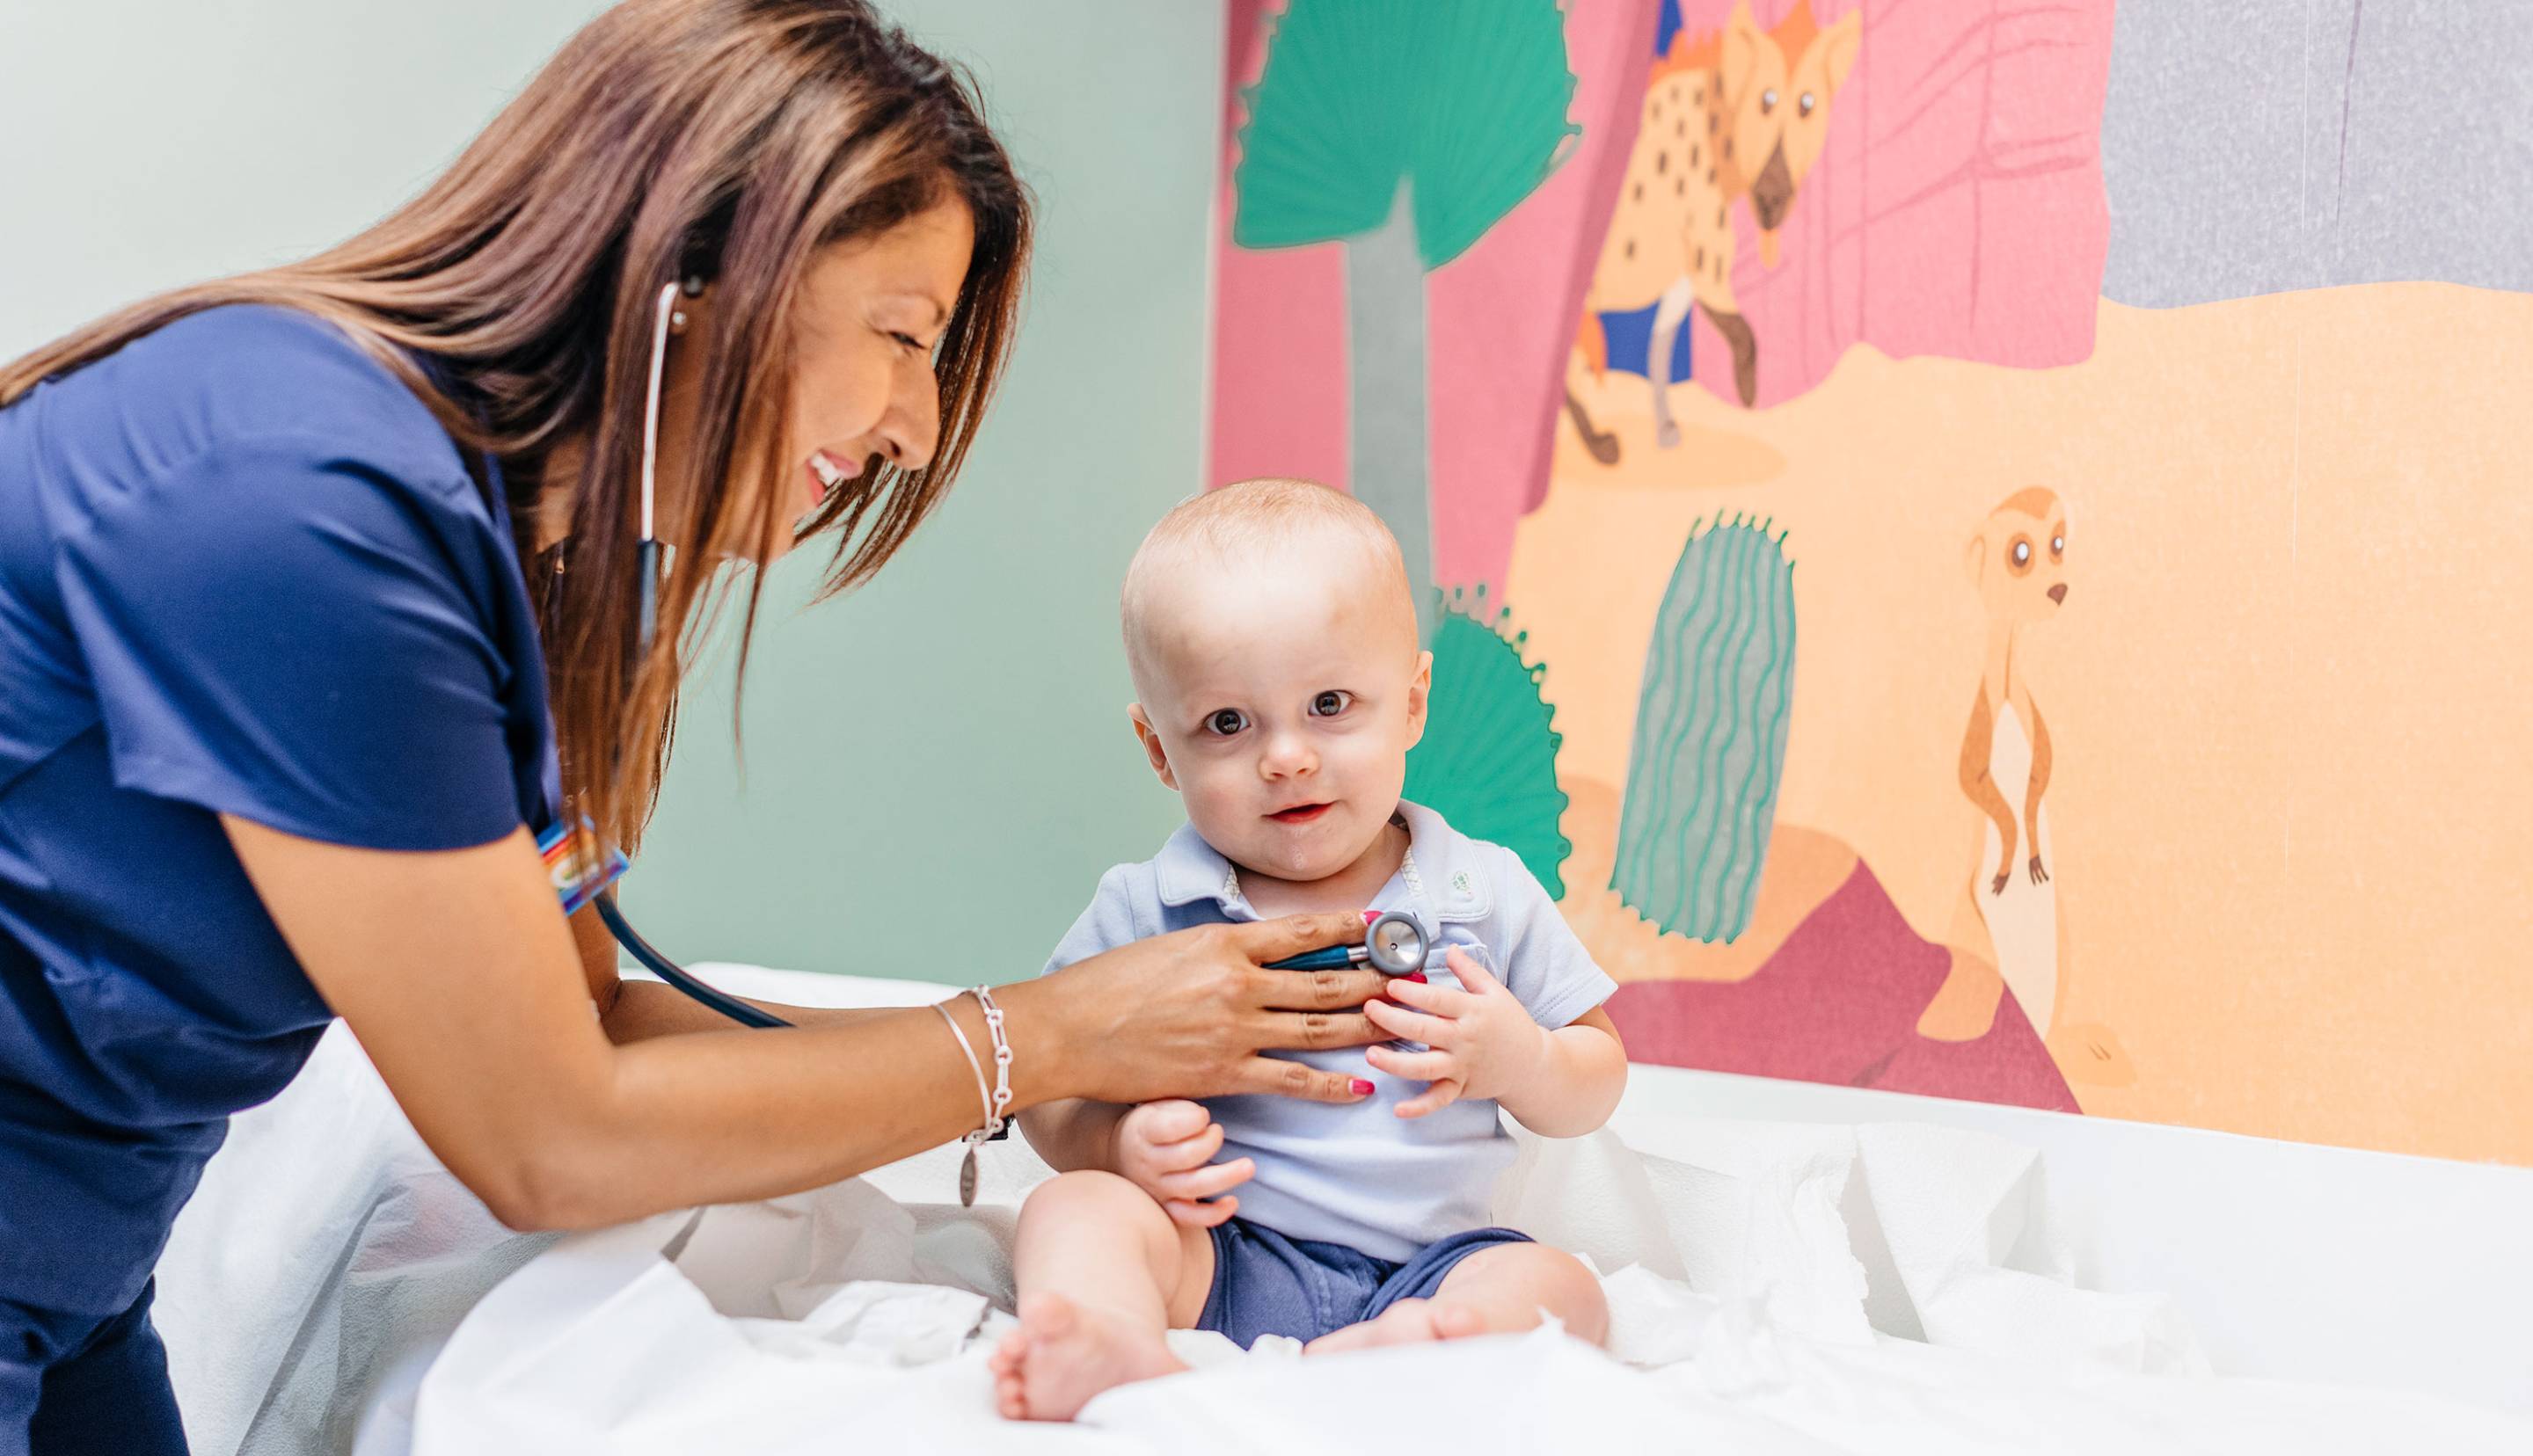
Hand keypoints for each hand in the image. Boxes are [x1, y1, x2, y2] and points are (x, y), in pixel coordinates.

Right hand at [1025, 912, 1387, 1107]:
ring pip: (1318, 1027)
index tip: (1380, 927)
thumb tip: (1255, 951)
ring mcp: (1235, 1030)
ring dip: (1366, 1025)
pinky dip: (1330, 1085)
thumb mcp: (1170, 948)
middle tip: (1413, 979)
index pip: (1303, 931)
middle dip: (1375, 979)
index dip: (1349, 929)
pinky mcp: (1224, 1072)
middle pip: (1325, 979)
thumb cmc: (1108, 985)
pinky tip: (1361, 1087)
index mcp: (1223, 943)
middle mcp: (1238, 982)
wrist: (1068, 1029)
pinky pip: (1291, 1080)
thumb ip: (1218, 951)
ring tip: (1402, 1023)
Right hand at [1114, 1100, 1252, 1227]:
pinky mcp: (1168, 1208)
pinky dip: (1214, 1214)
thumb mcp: (1154, 1107)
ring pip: (1193, 1187)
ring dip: (1225, 1177)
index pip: (1168, 1128)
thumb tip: (1202, 1119)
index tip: (1204, 1115)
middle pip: (1186, 1157)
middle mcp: (1148, 1164)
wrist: (1118, 1156)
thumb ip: (1178, 1108)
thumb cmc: (1148, 1126)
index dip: (1194, 1120)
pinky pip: (1190, 1217)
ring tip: (1248, 1166)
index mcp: (1142, 1132)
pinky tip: (1233, 1202)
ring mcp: (1157, 1189)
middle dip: (1211, 1142)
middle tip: (1217, 1131)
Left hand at [1361, 947, 1550, 1117]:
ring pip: (1425, 1067)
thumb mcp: (1495, 992)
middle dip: (1392, 1020)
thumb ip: (1470, 970)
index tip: (1390, 985)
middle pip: (1424, 1030)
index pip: (1439, 1000)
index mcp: (1473, 1011)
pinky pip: (1438, 1100)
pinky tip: (1398, 1109)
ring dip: (1396, 1063)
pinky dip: (1419, 1107)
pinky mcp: (1461, 1088)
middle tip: (1368, 1009)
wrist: (1532, 1066)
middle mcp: (1465, 1039)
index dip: (1413, 992)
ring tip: (1370, 1054)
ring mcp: (1462, 1067)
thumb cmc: (1512, 1025)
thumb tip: (1449, 948)